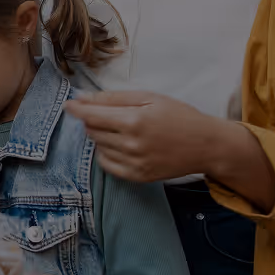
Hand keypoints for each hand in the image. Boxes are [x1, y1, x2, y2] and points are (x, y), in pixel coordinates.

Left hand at [62, 90, 225, 182]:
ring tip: (122, 129)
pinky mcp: (137, 177)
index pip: (91, 116)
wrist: (206, 145)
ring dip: (101, 136)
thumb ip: (113, 98)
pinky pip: (107, 165)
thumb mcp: (148, 98)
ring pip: (98, 147)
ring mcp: (134, 163)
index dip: (76, 109)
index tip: (69, 105)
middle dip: (94, 120)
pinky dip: (107, 153)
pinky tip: (120, 145)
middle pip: (93, 131)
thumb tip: (83, 98)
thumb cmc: (179, 116)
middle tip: (110, 114)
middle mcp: (131, 144)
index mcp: (133, 121)